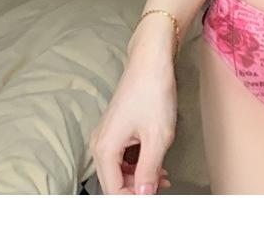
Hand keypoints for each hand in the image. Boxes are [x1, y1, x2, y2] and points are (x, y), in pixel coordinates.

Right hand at [89, 53, 176, 193]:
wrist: (151, 61)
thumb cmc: (153, 92)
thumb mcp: (157, 137)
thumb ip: (149, 172)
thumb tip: (144, 196)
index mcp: (105, 149)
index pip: (113, 192)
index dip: (133, 201)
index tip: (152, 202)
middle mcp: (100, 143)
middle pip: (113, 183)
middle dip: (136, 191)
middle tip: (161, 191)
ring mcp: (106, 135)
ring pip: (118, 170)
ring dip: (139, 178)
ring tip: (163, 178)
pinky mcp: (115, 129)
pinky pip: (122, 156)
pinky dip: (137, 163)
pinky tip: (155, 163)